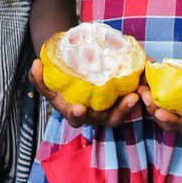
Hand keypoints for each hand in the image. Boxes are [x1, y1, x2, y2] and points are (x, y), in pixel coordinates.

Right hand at [28, 60, 142, 128]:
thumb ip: (39, 76)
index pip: (76, 117)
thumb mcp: (47, 81)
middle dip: (121, 111)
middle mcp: (96, 114)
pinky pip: (132, 96)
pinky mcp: (122, 98)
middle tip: (130, 99)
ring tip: (140, 91)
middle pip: (111, 118)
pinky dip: (139, 87)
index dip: (77, 114)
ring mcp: (111, 108)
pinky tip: (145, 74)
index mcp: (76, 112)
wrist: (72, 72)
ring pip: (126, 109)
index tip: (78, 108)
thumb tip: (35, 64)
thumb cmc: (60, 81)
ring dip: (134, 102)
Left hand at [137, 81, 181, 135]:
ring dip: (154, 100)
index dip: (173, 122)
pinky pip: (173, 99)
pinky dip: (161, 90)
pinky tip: (151, 76)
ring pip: (169, 110)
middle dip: (156, 110)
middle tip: (142, 94)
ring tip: (140, 85)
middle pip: (173, 120)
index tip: (159, 113)